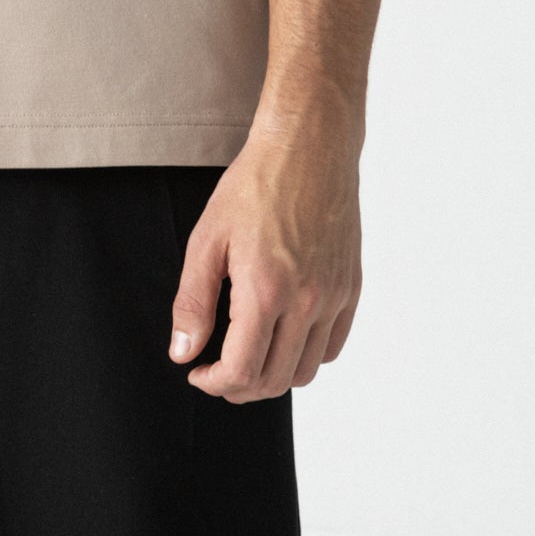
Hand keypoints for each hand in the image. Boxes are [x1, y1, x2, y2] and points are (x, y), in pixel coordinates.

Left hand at [169, 122, 362, 401]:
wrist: (309, 148)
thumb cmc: (254, 186)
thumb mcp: (207, 240)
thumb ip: (193, 302)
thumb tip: (183, 352)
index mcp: (265, 291)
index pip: (242, 371)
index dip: (214, 383)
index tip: (198, 373)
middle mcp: (307, 301)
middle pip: (274, 381)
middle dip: (239, 387)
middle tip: (217, 370)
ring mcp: (334, 296)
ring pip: (305, 371)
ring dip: (273, 375)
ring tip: (249, 355)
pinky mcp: (351, 287)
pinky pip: (332, 346)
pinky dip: (305, 355)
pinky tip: (282, 336)